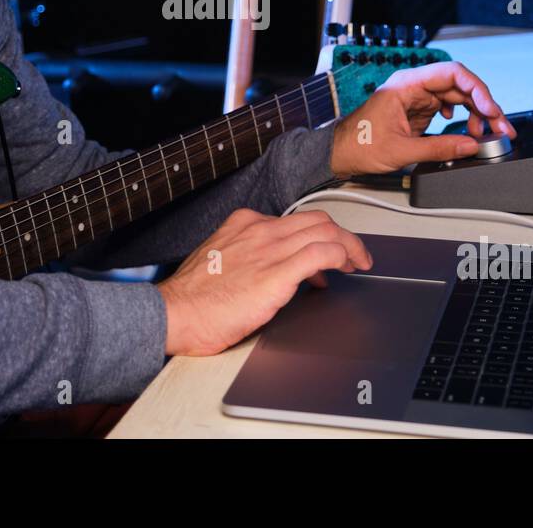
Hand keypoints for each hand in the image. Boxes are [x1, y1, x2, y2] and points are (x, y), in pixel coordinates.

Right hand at [157, 208, 372, 355]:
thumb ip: (248, 258)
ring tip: (358, 263)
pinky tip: (345, 267)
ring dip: (349, 246)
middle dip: (342, 236)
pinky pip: (321, 253)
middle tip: (353, 257)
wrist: (174, 313)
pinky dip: (341, 256)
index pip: (294, 220)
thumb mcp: (220, 261)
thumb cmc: (192, 298)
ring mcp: (269, 249)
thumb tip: (272, 270)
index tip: (323, 257)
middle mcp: (260, 230)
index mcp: (244, 224)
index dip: (316, 237)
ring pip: (326, 231)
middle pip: (316, 220)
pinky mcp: (276, 274)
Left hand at [329, 61, 515, 176]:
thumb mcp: (401, 150)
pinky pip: (449, 109)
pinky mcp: (419, 111)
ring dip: (476, 114)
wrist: (340, 153)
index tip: (491, 109)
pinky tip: (468, 131)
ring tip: (486, 134)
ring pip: (457, 98)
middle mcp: (414, 86)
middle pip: (459, 86)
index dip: (477, 89)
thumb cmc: (359, 145)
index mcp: (407, 84)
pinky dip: (463, 119)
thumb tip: (471, 146)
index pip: (451, 73)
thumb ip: (439, 148)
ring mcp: (417, 98)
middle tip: (500, 127)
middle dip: (484, 105)